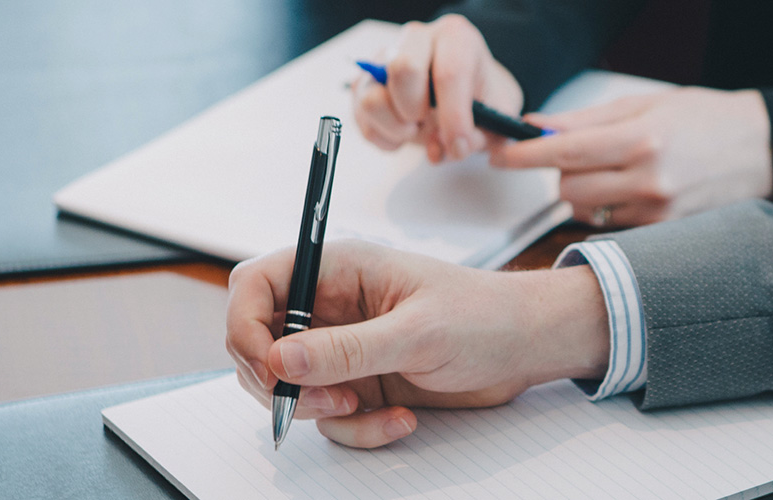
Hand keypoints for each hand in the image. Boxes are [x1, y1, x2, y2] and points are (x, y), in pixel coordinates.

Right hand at [225, 241, 609, 447]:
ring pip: (290, 388)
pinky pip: (330, 417)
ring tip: (365, 408)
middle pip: (258, 343)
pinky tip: (400, 418)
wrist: (529, 347)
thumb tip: (278, 358)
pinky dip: (358, 429)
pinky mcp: (361, 383)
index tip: (265, 366)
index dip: (243, 324)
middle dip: (280, 382)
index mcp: (337, 269)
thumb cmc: (485, 316)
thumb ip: (346, 349)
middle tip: (325, 400)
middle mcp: (331, 307)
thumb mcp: (417, 332)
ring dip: (320, 412)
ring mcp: (343, 348)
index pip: (255, 285)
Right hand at [351, 14, 523, 163]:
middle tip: (430, 125)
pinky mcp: (363, 83)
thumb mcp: (498, 113)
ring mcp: (384, 59)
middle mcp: (417, 39)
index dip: (453, 116)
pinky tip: (405, 135)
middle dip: (417, 112)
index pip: (449, 73)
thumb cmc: (481, 97)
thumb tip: (454, 148)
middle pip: (402, 70)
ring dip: (396, 128)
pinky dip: (384, 137)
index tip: (458, 144)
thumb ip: (485, 133)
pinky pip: (361, 117)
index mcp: (456, 37)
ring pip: (372, 97)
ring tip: (416, 131)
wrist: (467, 90)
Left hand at [489, 87, 772, 226]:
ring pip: (586, 212)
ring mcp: (657, 212)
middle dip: (560, 174)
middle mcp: (648, 180)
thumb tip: (537, 126)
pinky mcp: (664, 232)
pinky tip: (633, 191)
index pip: (563, 152)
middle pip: (567, 190)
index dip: (524, 155)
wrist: (762, 150)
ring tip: (614, 172)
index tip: (500, 156)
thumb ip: (588, 119)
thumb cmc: (705, 118)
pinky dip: (609, 209)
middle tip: (577, 156)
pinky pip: (612, 226)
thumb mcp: (647, 104)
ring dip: (584, 194)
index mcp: (641, 139)